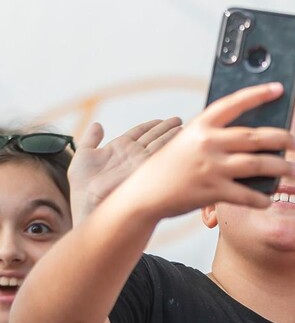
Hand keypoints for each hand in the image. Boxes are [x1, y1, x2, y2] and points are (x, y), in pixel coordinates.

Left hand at [68, 117, 182, 221]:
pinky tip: (179, 138)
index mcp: (119, 148)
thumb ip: (91, 139)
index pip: (140, 132)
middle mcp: (133, 153)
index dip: (151, 125)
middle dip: (166, 128)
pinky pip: (160, 152)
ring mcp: (140, 160)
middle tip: (179, 120)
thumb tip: (98, 125)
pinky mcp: (145, 167)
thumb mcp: (83, 155)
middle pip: (153, 136)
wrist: (87, 201)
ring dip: (172, 134)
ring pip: (160, 142)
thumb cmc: (81, 185)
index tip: (161, 120)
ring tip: (184, 127)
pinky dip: (171, 145)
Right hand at [111, 83, 294, 220]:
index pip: (233, 104)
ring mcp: (210, 167)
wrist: (144, 193)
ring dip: (281, 167)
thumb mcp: (188, 142)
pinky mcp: (212, 191)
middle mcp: (207, 143)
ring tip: (293, 169)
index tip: (279, 88)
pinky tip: (270, 197)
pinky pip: (247, 194)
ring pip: (257, 164)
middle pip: (254, 137)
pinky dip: (262, 197)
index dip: (257, 94)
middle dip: (282, 138)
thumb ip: (215, 136)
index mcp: (200, 126)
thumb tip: (256, 137)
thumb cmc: (171, 166)